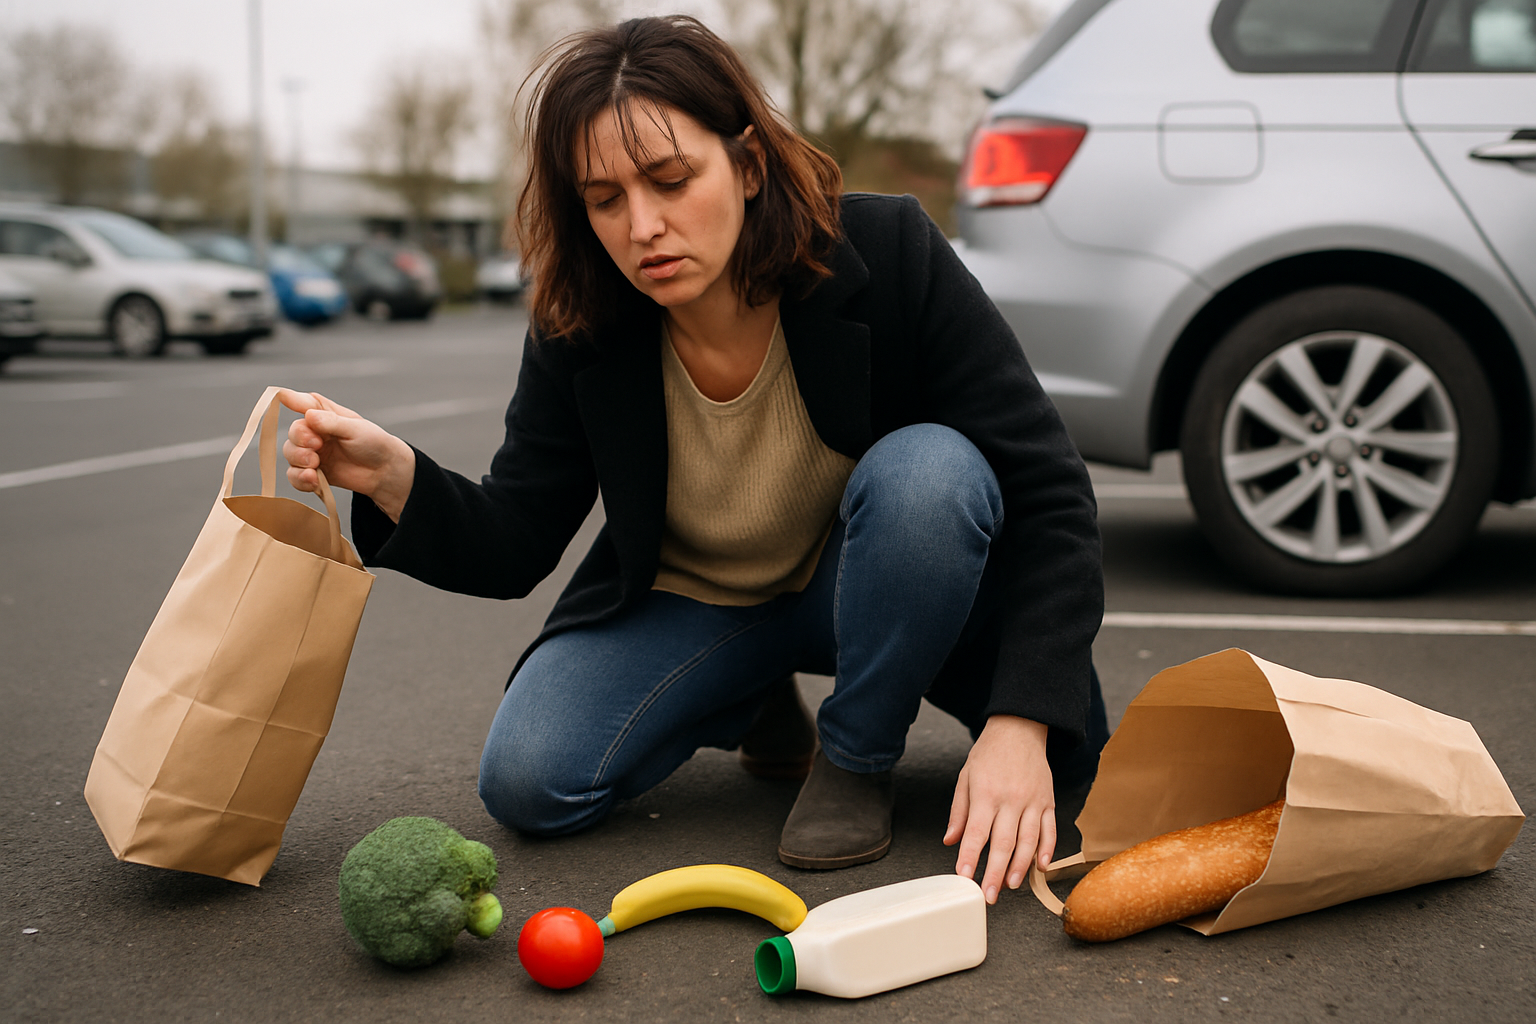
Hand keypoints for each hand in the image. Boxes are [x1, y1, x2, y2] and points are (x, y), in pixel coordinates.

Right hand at [277, 389, 415, 521]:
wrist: (384, 471)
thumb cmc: (373, 443)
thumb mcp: (355, 428)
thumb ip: (332, 423)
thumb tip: (308, 416)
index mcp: (324, 416)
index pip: (302, 404)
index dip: (290, 400)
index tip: (282, 396)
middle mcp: (314, 433)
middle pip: (293, 433)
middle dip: (300, 440)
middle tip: (316, 445)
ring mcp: (312, 454)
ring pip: (290, 455)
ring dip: (298, 459)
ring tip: (314, 464)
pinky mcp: (313, 474)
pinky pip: (295, 477)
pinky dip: (300, 479)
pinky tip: (313, 479)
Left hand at [943, 714, 1054, 904]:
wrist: (1020, 728)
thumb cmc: (988, 754)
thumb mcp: (966, 777)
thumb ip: (959, 811)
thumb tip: (951, 840)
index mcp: (986, 793)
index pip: (977, 832)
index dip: (971, 857)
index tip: (965, 876)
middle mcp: (1011, 799)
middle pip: (1004, 843)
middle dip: (996, 872)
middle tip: (988, 895)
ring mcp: (1033, 801)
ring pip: (1029, 841)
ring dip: (1020, 867)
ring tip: (1011, 885)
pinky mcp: (1048, 801)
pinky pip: (1050, 830)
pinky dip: (1047, 850)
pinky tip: (1040, 867)